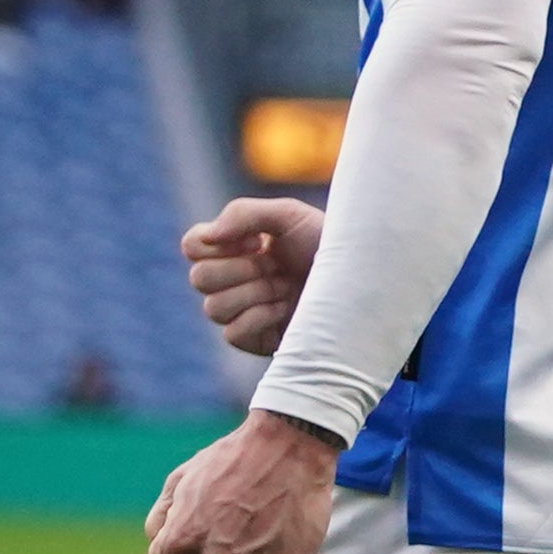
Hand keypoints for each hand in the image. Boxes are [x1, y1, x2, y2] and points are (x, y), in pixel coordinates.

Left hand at [150, 411, 340, 553]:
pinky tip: (277, 539)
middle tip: (235, 522)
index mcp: (181, 540)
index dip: (181, 544)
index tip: (201, 526)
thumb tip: (158, 544)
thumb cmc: (234, 459)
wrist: (291, 447)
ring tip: (260, 526)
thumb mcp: (182, 477)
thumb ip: (161, 517)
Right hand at [182, 197, 325, 360]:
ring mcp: (241, 312)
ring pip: (213, 307)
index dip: (216, 244)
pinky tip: (286, 309)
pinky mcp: (254, 340)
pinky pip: (232, 333)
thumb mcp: (290, 216)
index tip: (257, 241)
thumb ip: (243, 213)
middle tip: (276, 266)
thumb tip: (209, 236)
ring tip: (286, 287)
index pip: (192, 246)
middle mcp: (232, 281)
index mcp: (234, 248)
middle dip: (242, 270)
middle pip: (199, 278)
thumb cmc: (327, 245)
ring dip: (256, 292)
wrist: (360, 281)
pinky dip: (260, 317)